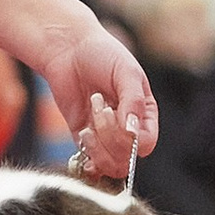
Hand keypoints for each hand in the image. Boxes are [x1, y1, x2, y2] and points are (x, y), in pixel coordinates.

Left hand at [36, 20, 158, 172]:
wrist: (68, 49)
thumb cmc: (101, 53)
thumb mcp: (125, 72)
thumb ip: (133, 101)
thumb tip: (133, 132)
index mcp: (144, 113)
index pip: (145, 144)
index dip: (131, 139)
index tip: (115, 113)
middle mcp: (127, 128)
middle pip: (126, 158)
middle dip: (109, 138)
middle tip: (98, 108)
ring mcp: (105, 135)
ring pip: (108, 165)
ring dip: (97, 148)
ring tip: (88, 123)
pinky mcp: (83, 138)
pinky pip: (89, 163)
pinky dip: (86, 159)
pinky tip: (83, 137)